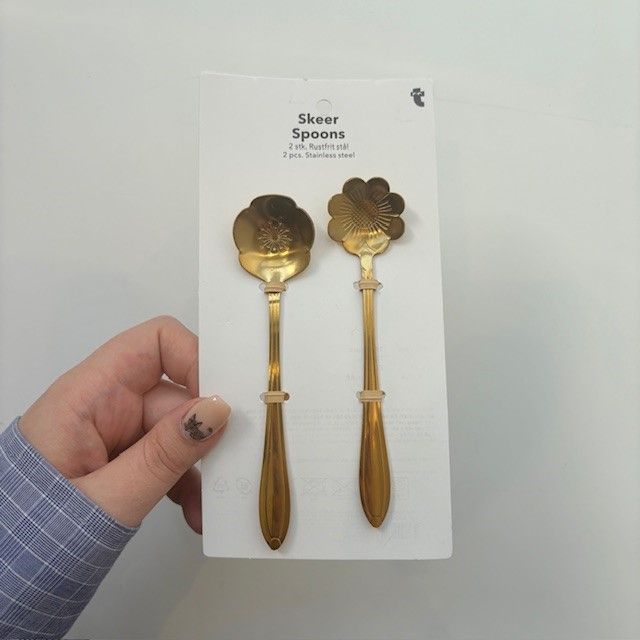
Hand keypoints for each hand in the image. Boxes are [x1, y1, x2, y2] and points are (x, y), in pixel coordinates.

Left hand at [18, 316, 229, 532]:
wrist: (1, 585)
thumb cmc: (30, 541)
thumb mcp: (106, 499)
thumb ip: (163, 455)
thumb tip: (217, 410)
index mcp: (90, 395)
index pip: (155, 342)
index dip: (196, 360)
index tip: (224, 403)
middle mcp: (106, 405)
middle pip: (177, 394)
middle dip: (208, 432)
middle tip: (234, 467)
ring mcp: (115, 433)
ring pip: (178, 430)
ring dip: (198, 468)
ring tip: (207, 507)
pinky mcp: (122, 458)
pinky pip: (166, 457)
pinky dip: (184, 483)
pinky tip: (193, 513)